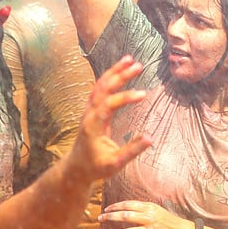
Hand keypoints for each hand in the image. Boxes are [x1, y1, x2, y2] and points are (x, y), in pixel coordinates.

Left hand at [69, 55, 151, 181]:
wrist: (76, 168)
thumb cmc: (95, 167)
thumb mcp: (114, 164)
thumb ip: (132, 151)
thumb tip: (150, 138)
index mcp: (93, 125)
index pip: (109, 104)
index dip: (126, 97)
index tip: (144, 94)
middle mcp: (89, 114)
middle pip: (103, 88)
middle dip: (120, 75)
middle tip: (138, 65)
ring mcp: (89, 110)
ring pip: (100, 84)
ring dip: (114, 71)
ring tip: (130, 59)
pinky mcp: (92, 110)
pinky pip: (100, 88)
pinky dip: (110, 77)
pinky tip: (120, 70)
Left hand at [99, 200, 195, 228]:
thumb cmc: (168, 221)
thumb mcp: (157, 210)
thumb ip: (142, 209)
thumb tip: (124, 208)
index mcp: (150, 208)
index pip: (128, 204)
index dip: (115, 206)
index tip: (106, 209)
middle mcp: (149, 218)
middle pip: (125, 216)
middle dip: (110, 217)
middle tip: (100, 219)